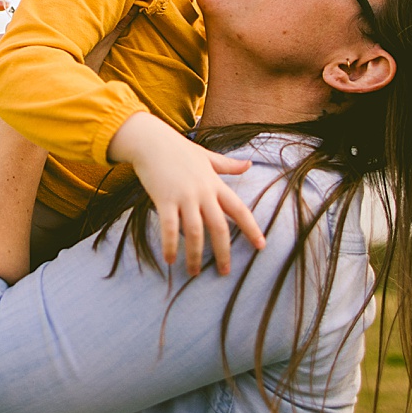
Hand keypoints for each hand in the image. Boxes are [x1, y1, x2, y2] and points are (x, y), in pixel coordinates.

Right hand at [107, 112, 266, 275]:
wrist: (151, 140)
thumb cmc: (179, 149)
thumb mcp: (207, 156)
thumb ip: (227, 165)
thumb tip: (248, 164)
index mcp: (215, 184)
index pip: (239, 209)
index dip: (251, 228)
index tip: (261, 246)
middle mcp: (203, 192)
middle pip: (219, 227)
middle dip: (223, 252)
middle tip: (224, 271)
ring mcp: (184, 197)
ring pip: (195, 232)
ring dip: (195, 255)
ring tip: (194, 272)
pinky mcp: (164, 200)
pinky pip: (170, 228)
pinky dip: (171, 245)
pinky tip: (170, 260)